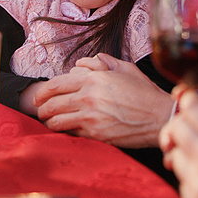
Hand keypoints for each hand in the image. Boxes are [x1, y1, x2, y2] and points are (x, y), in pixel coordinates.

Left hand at [34, 52, 173, 147]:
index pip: (57, 84)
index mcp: (94, 78)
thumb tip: (84, 64)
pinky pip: (72, 133)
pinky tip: (65, 129)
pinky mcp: (96, 135)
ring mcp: (91, 117)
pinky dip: (65, 131)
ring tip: (49, 121)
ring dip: (50, 121)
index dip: (43, 91)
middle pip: (52, 103)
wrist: (159, 117)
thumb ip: (102, 62)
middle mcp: (89, 97)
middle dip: (41, 108)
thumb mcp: (124, 67)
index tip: (38, 96)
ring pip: (57, 120)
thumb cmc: (144, 92)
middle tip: (40, 110)